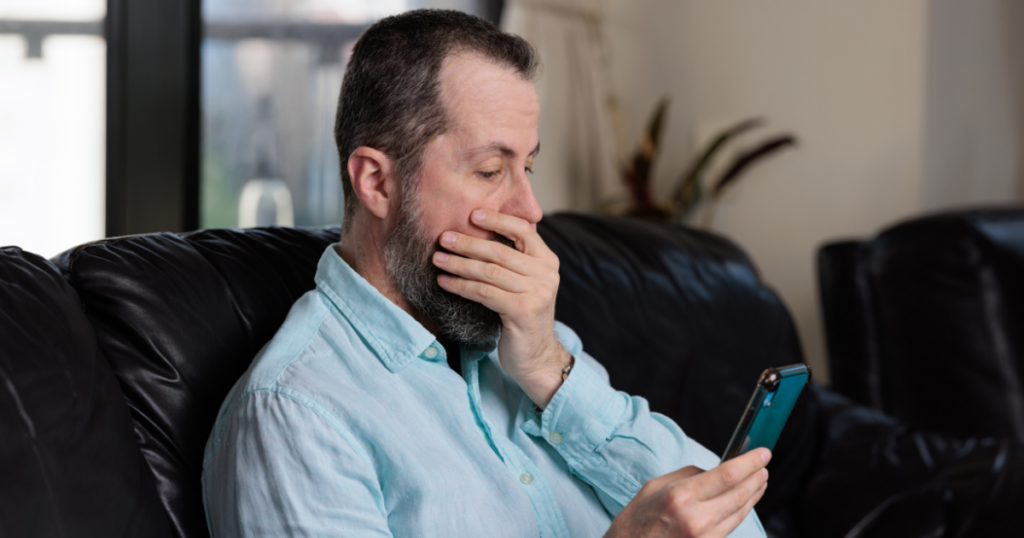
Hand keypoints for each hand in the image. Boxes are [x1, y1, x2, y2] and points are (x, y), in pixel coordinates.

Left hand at [433, 209, 568, 406]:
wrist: (535, 356)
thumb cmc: (522, 316)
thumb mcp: (523, 284)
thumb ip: (512, 261)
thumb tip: (476, 233)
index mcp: (547, 261)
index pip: (523, 230)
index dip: (497, 220)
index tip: (472, 215)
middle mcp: (546, 274)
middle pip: (500, 251)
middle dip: (468, 243)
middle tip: (444, 238)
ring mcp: (537, 293)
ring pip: (489, 272)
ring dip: (459, 264)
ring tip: (438, 259)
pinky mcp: (523, 311)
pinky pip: (484, 292)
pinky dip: (461, 286)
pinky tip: (445, 282)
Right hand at [604, 448, 770, 537]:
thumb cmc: (637, 520)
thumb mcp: (656, 487)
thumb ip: (689, 476)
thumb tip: (714, 471)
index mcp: (681, 496)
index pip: (727, 475)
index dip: (750, 462)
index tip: (763, 453)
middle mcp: (697, 519)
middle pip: (740, 494)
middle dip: (756, 477)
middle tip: (764, 465)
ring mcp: (705, 537)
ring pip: (740, 512)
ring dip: (754, 494)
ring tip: (760, 480)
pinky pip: (731, 526)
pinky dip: (741, 510)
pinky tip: (745, 501)